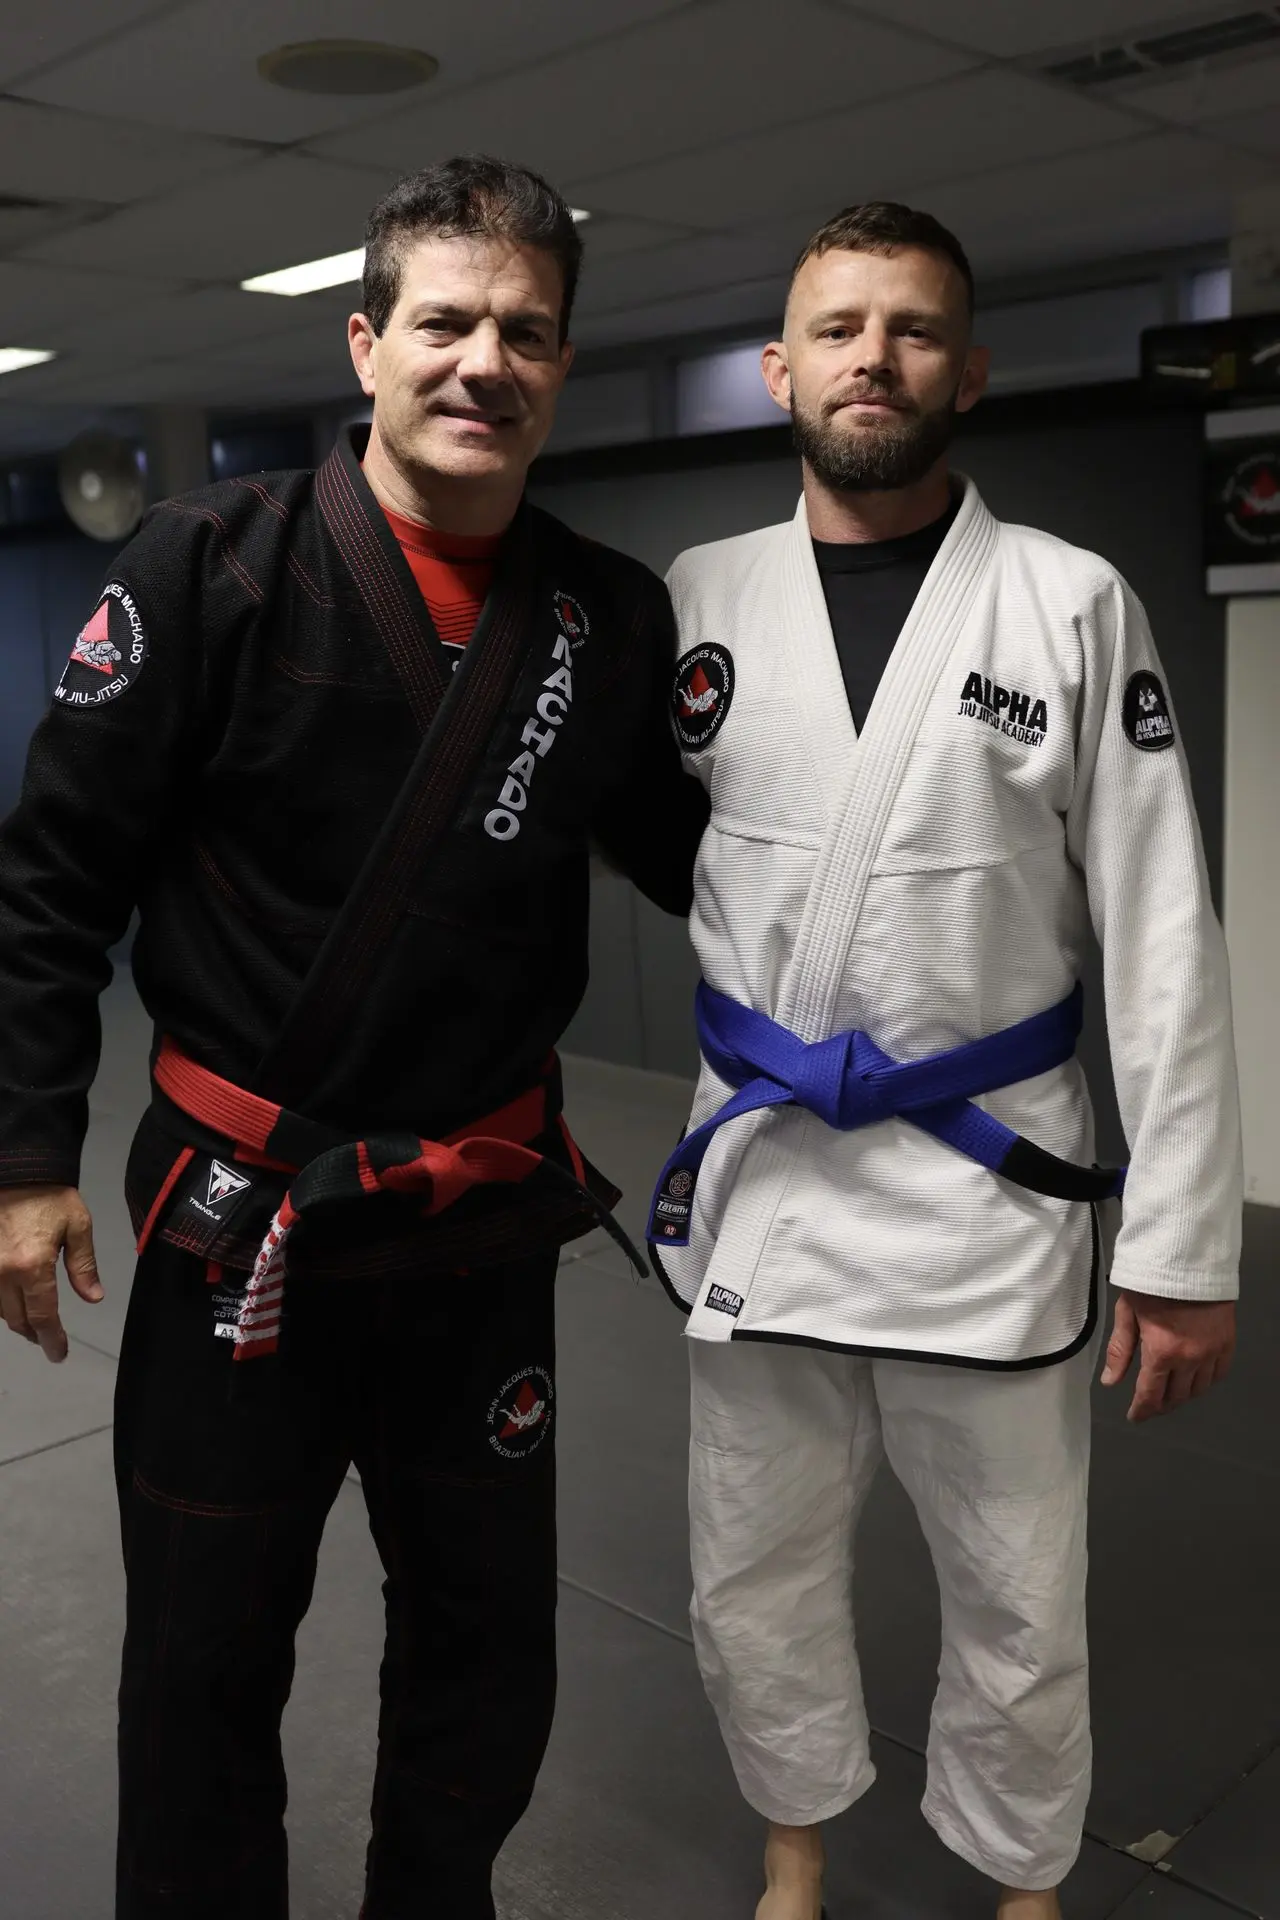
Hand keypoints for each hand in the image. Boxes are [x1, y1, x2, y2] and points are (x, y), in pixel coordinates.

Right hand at [0, 1185, 103, 1363]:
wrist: (17, 1171)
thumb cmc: (51, 1197)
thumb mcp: (78, 1227)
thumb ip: (84, 1267)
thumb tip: (93, 1298)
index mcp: (32, 1267)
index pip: (42, 1316)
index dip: (51, 1340)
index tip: (58, 1354)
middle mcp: (3, 1273)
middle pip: (17, 1319)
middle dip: (35, 1334)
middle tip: (49, 1341)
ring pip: (0, 1311)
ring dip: (18, 1321)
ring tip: (35, 1325)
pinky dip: (2, 1306)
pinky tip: (15, 1304)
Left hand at [1100, 1288, 1235, 1422]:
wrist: (1189, 1260)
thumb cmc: (1152, 1283)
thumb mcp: (1127, 1313)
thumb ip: (1120, 1350)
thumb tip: (1111, 1382)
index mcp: (1161, 1352)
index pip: (1150, 1395)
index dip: (1141, 1411)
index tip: (1135, 1417)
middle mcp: (1189, 1359)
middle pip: (1176, 1397)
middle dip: (1160, 1404)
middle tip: (1151, 1403)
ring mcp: (1211, 1353)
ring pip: (1198, 1390)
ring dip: (1183, 1395)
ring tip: (1171, 1391)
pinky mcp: (1227, 1344)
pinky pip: (1218, 1375)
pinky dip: (1205, 1381)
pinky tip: (1195, 1378)